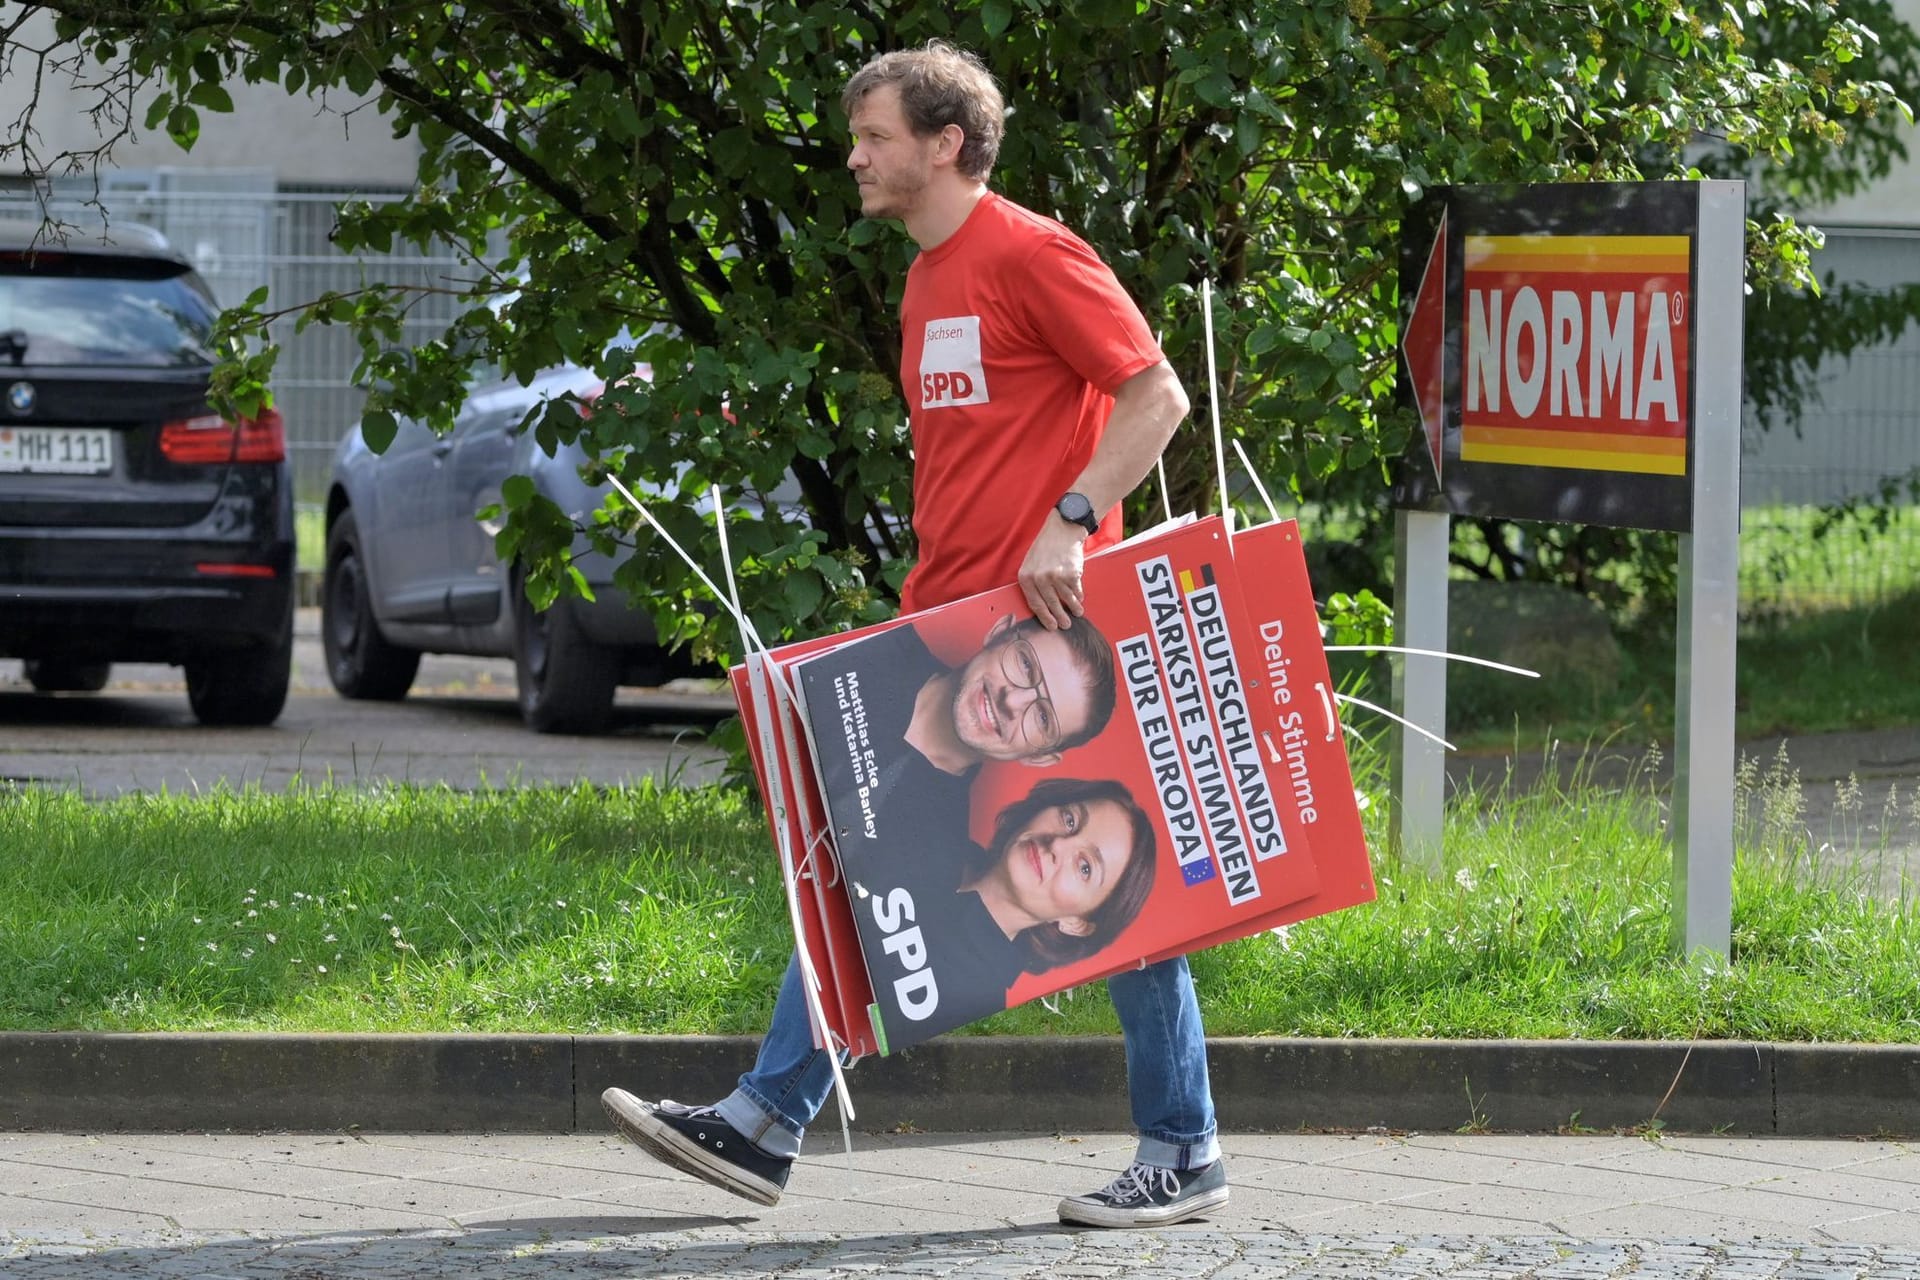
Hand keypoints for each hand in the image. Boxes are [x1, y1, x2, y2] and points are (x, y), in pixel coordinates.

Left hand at [1017, 515, 1086, 629]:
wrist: (1062, 530)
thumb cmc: (1045, 547)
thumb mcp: (1030, 564)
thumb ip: (1033, 583)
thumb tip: (1042, 607)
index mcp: (1026, 577)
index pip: (1035, 604)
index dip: (1044, 617)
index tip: (1051, 626)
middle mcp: (1039, 578)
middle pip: (1051, 605)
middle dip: (1059, 618)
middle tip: (1065, 626)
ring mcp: (1056, 577)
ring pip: (1066, 600)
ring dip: (1073, 608)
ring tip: (1077, 613)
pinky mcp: (1071, 574)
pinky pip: (1076, 590)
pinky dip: (1079, 595)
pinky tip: (1080, 598)